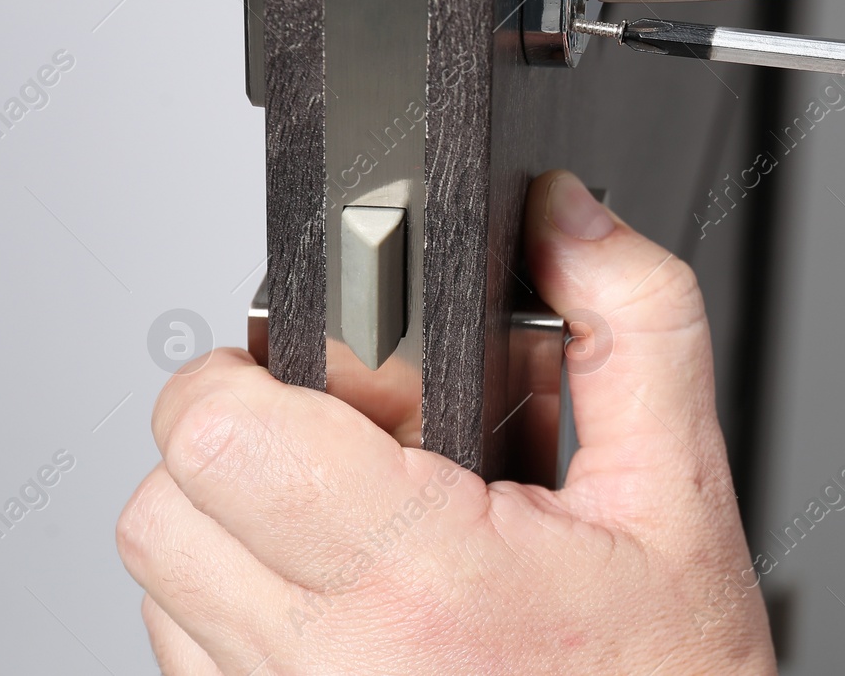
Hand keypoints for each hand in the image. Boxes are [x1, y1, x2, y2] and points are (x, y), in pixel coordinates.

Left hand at [117, 170, 776, 674]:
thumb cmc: (671, 674)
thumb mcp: (683, 483)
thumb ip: (633, 320)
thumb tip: (562, 215)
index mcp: (424, 582)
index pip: (219, 442)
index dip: (245, 377)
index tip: (308, 375)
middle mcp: (329, 670)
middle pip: (161, 511)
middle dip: (236, 444)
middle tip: (340, 442)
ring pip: (162, 591)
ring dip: (236, 531)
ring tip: (359, 526)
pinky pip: (195, 661)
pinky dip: (245, 612)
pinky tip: (353, 596)